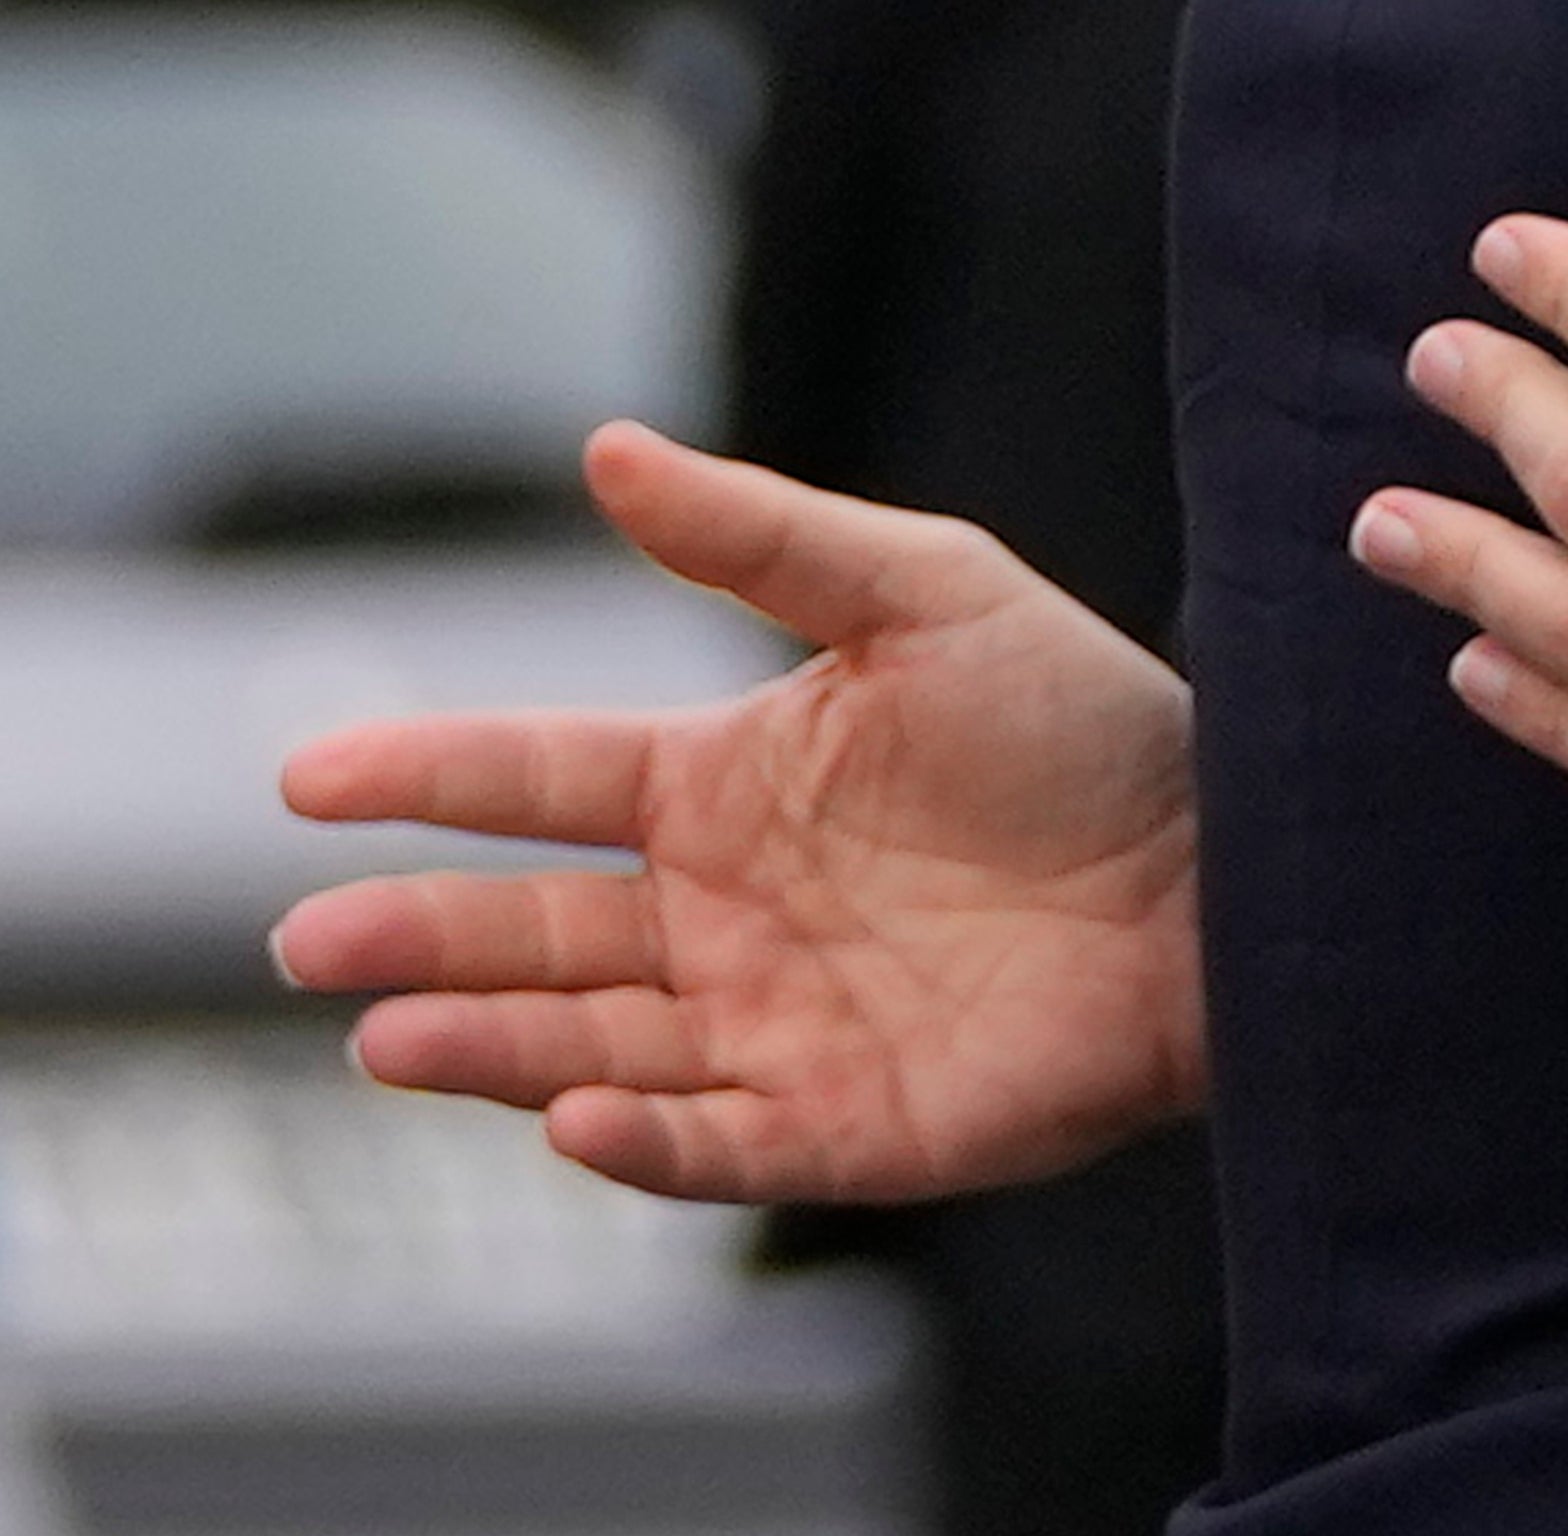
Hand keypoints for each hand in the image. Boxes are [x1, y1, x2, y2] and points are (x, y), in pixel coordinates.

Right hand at [270, 424, 1205, 1204]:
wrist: (1236, 861)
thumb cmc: (1090, 723)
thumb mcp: (928, 594)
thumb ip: (760, 537)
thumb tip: (606, 448)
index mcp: (727, 787)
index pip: (539, 779)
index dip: (424, 775)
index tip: (307, 773)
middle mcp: (727, 913)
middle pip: (533, 931)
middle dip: (417, 937)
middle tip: (310, 939)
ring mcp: (776, 1025)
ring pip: (589, 1045)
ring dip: (488, 1045)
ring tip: (387, 1035)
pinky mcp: (846, 1125)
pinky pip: (716, 1145)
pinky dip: (641, 1142)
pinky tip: (574, 1117)